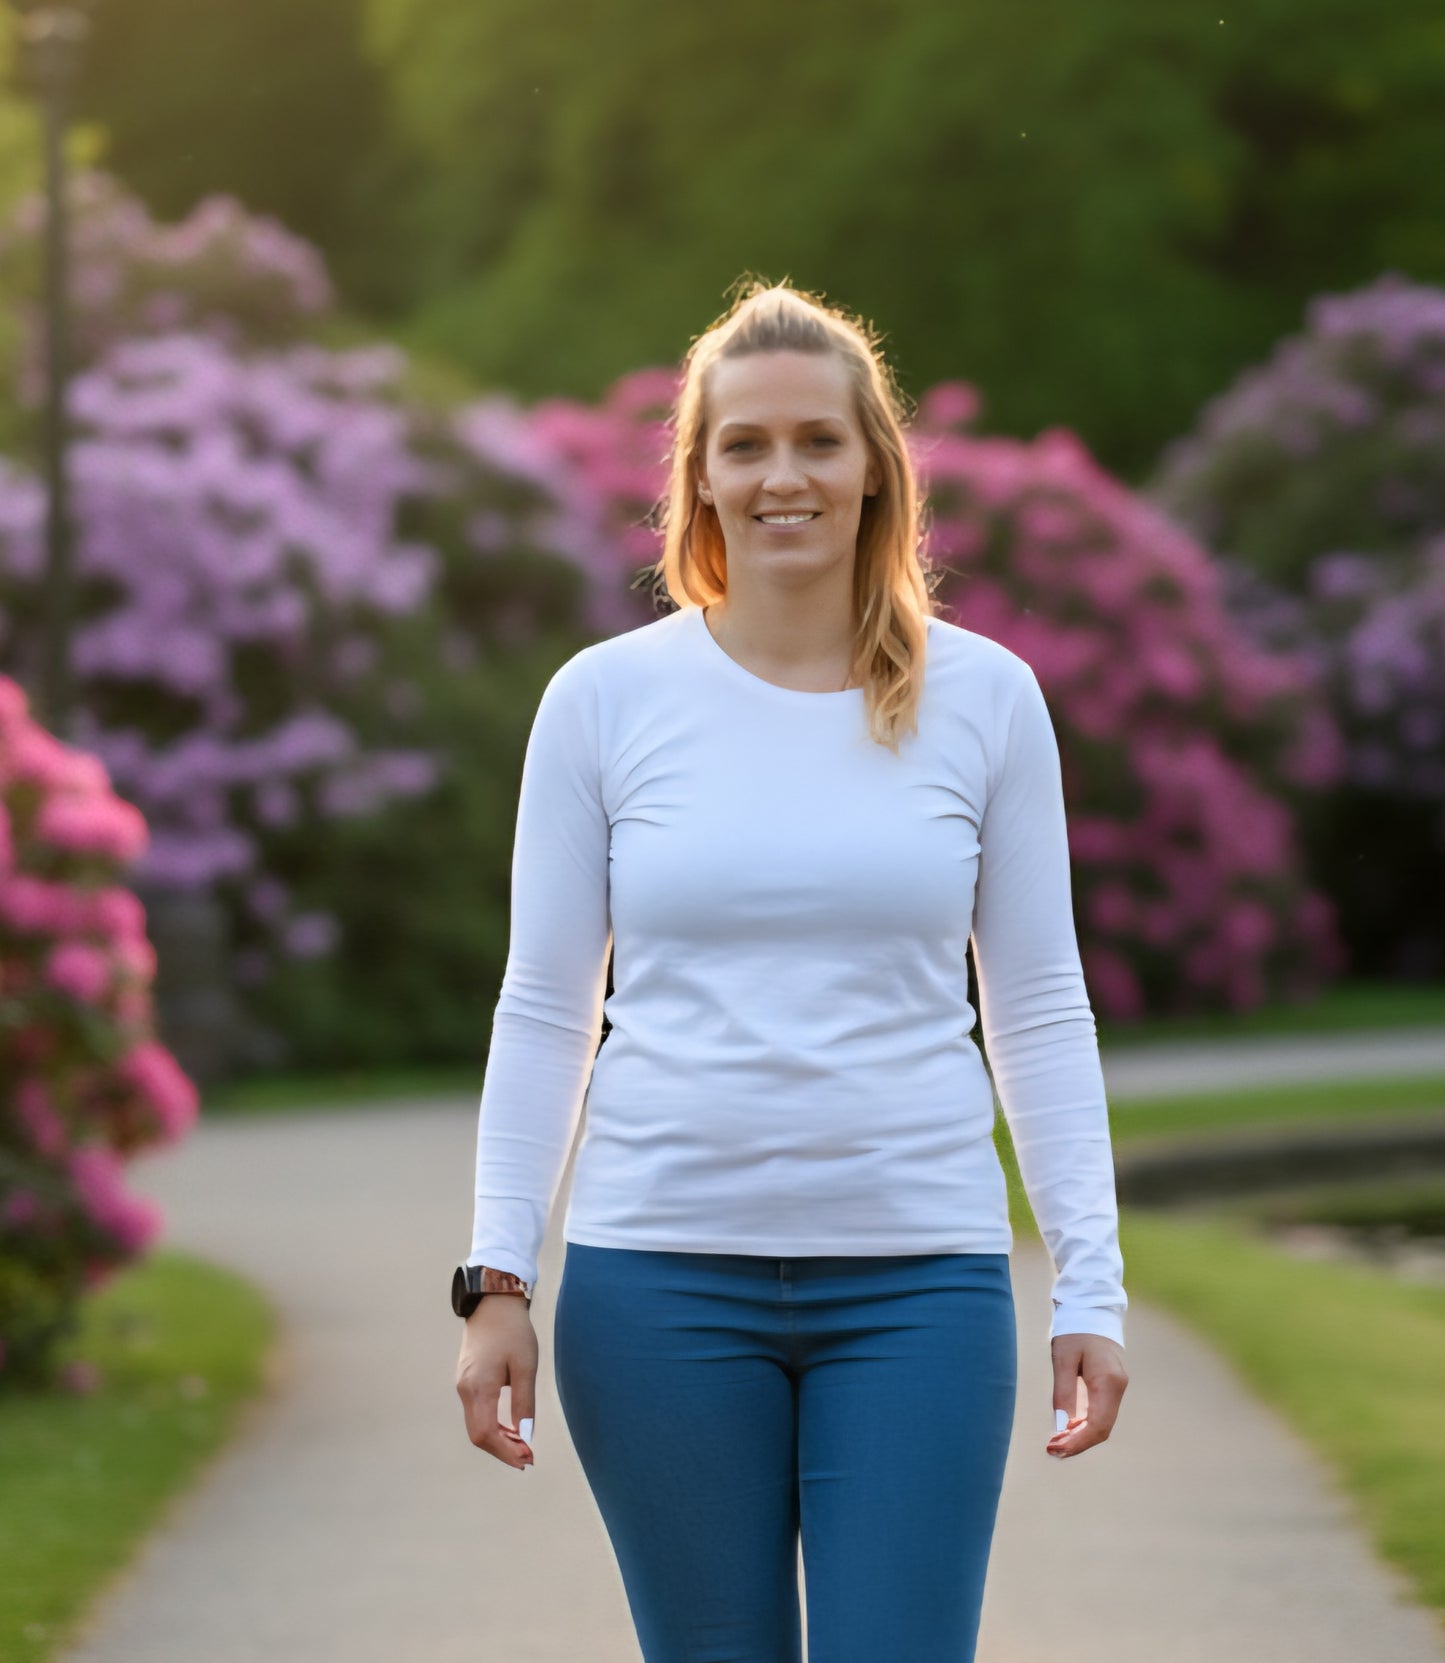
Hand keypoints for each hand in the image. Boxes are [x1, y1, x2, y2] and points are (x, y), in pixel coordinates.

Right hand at [455, 1296, 537, 1469]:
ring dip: (497, 1439)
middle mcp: (465, 1390)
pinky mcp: (466, 1379)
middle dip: (502, 1450)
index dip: (506, 1452)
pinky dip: (492, 1425)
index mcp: (479, 1388)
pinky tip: (509, 1426)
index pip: (487, 1434)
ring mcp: (463, 1385)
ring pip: (476, 1425)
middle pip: (478, 1435)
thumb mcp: (525, 1366)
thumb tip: (526, 1436)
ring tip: (522, 1444)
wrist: (492, 1302)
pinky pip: (476, 1412)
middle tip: (527, 1456)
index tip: (527, 1459)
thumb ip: (524, 1402)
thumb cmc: (512, 1331)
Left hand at [1046, 1332, 1126, 1459]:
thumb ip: (1063, 1392)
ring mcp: (1116, 1387)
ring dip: (1080, 1436)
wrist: (1091, 1307)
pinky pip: (1100, 1412)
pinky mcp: (1110, 1385)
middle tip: (1051, 1449)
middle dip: (1077, 1443)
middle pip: (1101, 1429)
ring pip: (1102, 1423)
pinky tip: (1066, 1428)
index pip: (1097, 1426)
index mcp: (1108, 1382)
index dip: (1077, 1443)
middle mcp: (1117, 1388)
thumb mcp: (1063, 1358)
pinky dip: (1084, 1425)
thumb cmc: (1074, 1329)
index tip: (1055, 1449)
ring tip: (1055, 1442)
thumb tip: (1061, 1426)